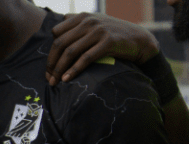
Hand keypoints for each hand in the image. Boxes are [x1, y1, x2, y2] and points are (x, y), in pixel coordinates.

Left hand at [46, 12, 160, 83]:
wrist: (139, 40)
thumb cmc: (114, 35)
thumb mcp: (95, 23)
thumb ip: (78, 24)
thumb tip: (59, 28)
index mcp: (82, 16)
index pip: (56, 33)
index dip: (51, 51)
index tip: (50, 66)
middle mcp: (88, 21)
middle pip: (60, 43)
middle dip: (51, 63)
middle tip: (49, 78)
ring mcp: (98, 31)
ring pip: (70, 51)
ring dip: (60, 69)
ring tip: (55, 81)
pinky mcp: (108, 42)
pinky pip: (85, 58)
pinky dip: (74, 70)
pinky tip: (67, 79)